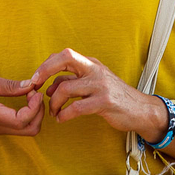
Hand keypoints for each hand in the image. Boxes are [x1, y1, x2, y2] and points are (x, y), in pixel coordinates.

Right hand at [0, 73, 42, 134]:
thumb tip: (31, 85)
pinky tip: (26, 100)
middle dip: (40, 111)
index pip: (21, 120)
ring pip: (28, 130)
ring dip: (36, 113)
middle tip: (35, 93)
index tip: (35, 91)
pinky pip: (22, 127)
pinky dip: (31, 115)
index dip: (35, 107)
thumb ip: (9, 85)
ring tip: (31, 96)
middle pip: (30, 129)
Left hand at [30, 48, 166, 138]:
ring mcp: (100, 85)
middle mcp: (95, 69)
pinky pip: (75, 108)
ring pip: (65, 88)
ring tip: (54, 113)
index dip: (46, 65)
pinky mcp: (104, 102)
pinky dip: (64, 115)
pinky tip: (62, 119)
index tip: (35, 81)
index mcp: (92, 64)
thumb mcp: (94, 83)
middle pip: (66, 57)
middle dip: (45, 70)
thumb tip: (48, 87)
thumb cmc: (113, 96)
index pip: (64, 55)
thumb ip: (73, 81)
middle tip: (35, 88)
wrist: (139, 109)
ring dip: (53, 104)